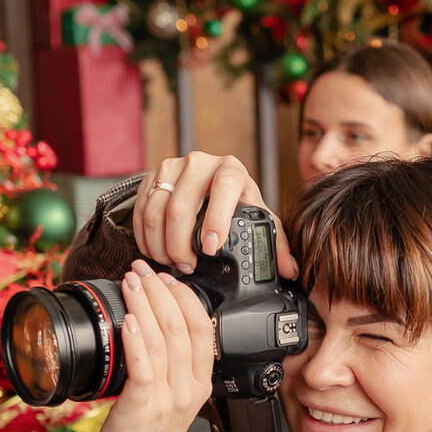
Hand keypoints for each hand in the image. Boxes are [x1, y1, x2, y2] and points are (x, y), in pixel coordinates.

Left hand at [90, 260, 216, 431]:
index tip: (165, 277)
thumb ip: (170, 364)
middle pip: (183, 326)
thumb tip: (154, 324)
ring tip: (131, 281)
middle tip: (143, 269)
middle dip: (161, 291)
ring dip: (146, 304)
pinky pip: (144, 364)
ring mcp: (168, 398)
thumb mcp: (170, 397)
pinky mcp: (143, 406)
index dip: (185, 296)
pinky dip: (137, 337)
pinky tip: (129, 318)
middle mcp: (188, 388)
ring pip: (164, 339)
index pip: (203, 327)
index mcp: (200, 383)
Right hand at [133, 151, 298, 278]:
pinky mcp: (152, 176)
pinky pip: (141, 208)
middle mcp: (201, 163)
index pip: (223, 188)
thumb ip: (275, 242)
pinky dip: (145, 235)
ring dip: (160, 243)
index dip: (215, 220)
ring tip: (170, 261)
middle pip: (182, 206)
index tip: (210, 249)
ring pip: (158, 209)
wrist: (209, 181)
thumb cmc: (236, 202)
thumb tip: (289, 269)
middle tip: (186, 266)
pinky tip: (154, 250)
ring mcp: (173, 166)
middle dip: (181, 244)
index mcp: (231, 169)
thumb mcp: (256, 217)